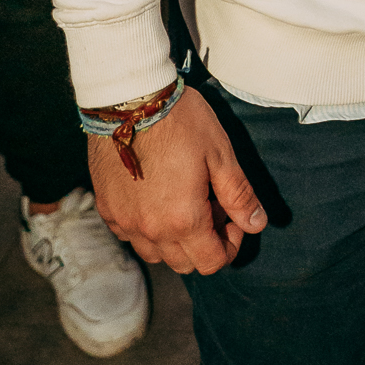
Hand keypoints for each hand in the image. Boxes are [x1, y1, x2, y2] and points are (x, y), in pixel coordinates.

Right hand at [89, 86, 266, 274]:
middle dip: (205, 243)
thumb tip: (256, 223)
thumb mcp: (220, 154)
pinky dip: (149, 229)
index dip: (230, 245)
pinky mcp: (108, 211)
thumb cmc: (181, 122)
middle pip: (184, 263)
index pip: (211, 262)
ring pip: (156, 254)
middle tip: (211, 203)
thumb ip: (239, 195)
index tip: (232, 216)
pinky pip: (132, 237)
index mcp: (183, 220)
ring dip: (176, 240)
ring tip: (185, 200)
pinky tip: (158, 197)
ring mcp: (125, 223)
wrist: (130, 100)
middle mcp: (150, 231)